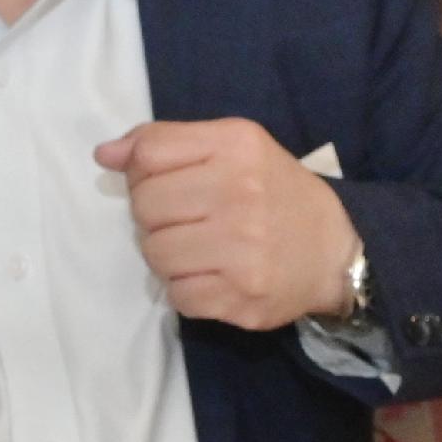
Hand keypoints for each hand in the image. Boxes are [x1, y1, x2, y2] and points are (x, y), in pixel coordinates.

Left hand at [94, 119, 360, 329]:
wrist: (337, 250)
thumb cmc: (274, 192)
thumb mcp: (232, 147)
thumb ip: (165, 143)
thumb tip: (103, 155)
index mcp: (236, 146)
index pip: (148, 155)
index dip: (143, 172)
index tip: (167, 183)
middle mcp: (241, 194)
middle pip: (145, 207)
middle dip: (156, 216)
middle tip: (189, 220)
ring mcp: (244, 251)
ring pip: (155, 254)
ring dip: (167, 255)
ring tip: (199, 249)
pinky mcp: (243, 298)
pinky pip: (177, 295)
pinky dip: (186, 289)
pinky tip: (213, 275)